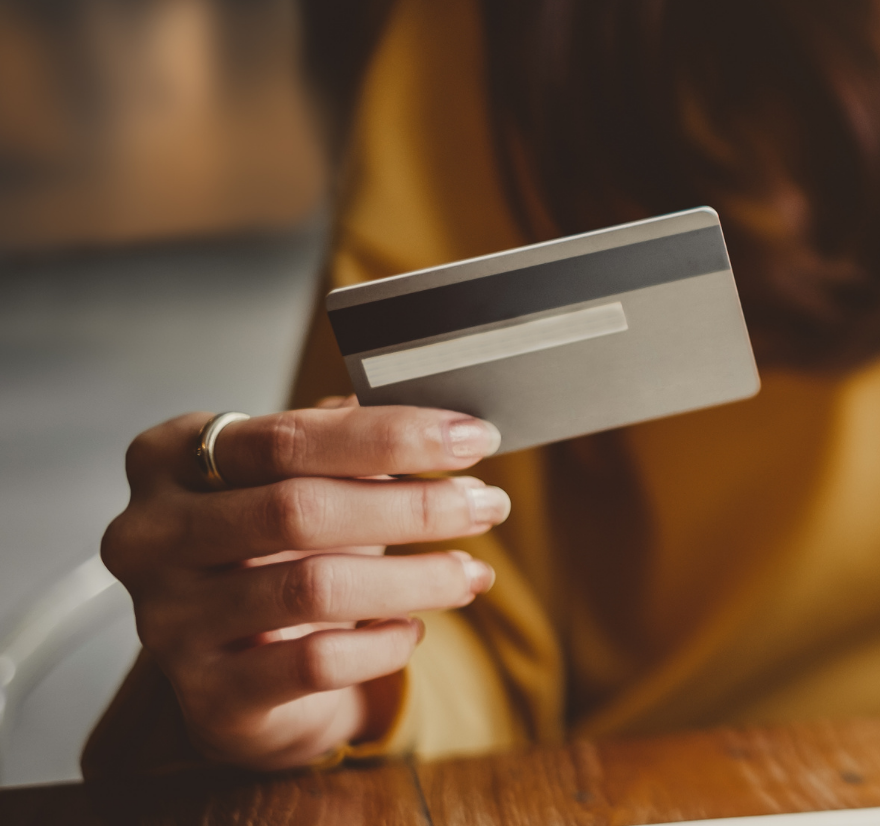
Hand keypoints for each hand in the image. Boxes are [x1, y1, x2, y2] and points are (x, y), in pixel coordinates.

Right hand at [101, 397, 507, 769]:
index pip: (288, 436)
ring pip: (312, 588)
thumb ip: (353, 443)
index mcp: (170, 458)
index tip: (472, 437)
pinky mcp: (207, 694)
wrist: (237, 664)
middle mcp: (150, 536)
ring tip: (472, 572)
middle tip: (489, 505)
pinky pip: (316, 662)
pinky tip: (412, 629)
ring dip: (416, 578)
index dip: (391, 435)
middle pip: (298, 509)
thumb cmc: (277, 549)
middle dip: (414, 506)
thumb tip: (447, 424)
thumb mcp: (302, 480)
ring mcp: (168, 620)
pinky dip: (382, 644)